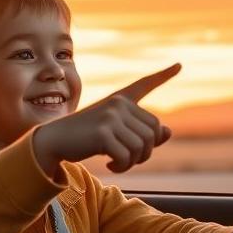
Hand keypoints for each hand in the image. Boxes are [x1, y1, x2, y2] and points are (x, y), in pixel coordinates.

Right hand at [33, 63, 180, 178]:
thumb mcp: (114, 133)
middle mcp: (118, 104)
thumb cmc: (84, 137)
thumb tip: (168, 132)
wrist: (53, 140)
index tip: (179, 65)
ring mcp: (110, 117)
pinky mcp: (102, 133)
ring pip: (142, 147)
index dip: (163, 75)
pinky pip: (127, 157)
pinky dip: (122, 167)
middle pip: (154, 132)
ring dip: (133, 162)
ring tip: (117, 163)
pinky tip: (110, 166)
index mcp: (120, 100)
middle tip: (127, 158)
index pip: (144, 85)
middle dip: (145, 152)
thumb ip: (141, 132)